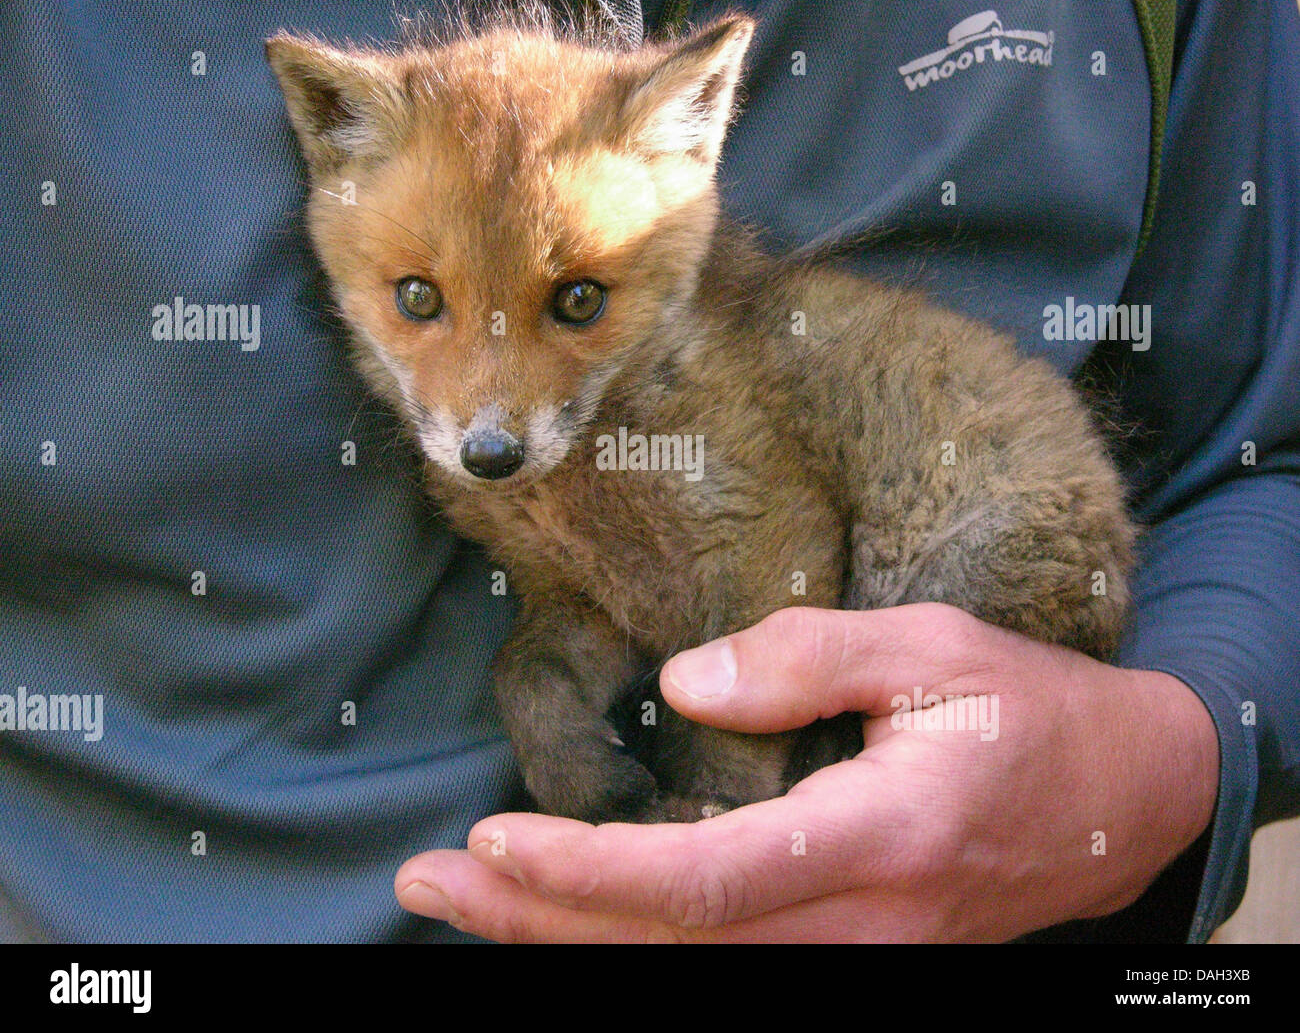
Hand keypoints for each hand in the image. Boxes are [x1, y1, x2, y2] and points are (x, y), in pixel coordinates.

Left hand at [394, 604, 1218, 941]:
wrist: (1124, 800)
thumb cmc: (1029, 710)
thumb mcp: (931, 648)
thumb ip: (807, 657)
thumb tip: (684, 682)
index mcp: (879, 840)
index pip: (704, 882)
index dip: (588, 873)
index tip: (488, 840)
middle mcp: (861, 925)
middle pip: (671, 949)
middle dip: (537, 921)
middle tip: (427, 882)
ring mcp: (859, 955)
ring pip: (688, 972)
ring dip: (568, 940)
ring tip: (466, 903)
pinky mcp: (853, 952)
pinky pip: (723, 963)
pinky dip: (631, 943)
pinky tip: (569, 917)